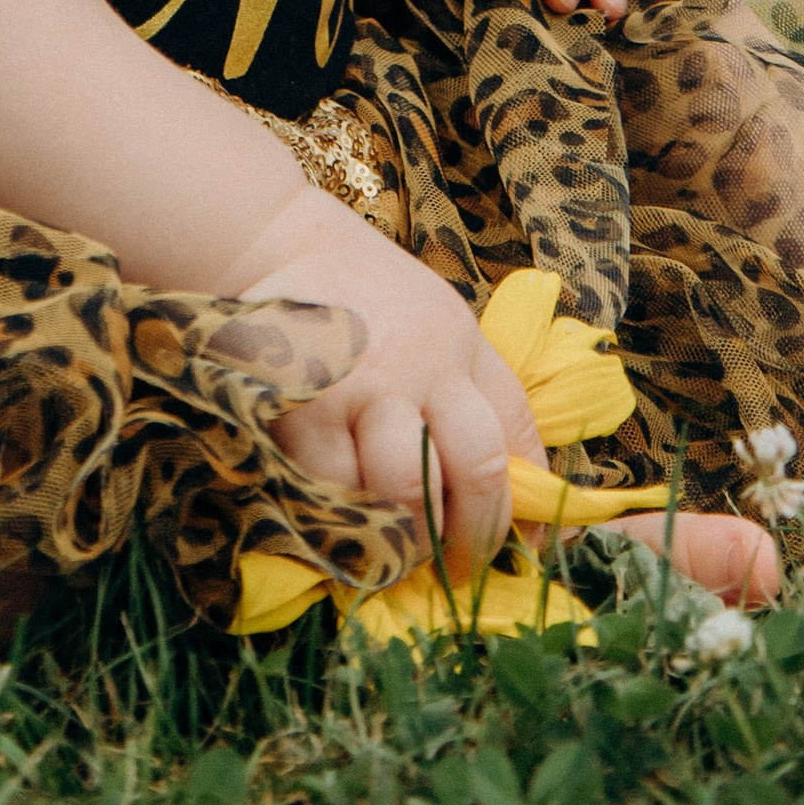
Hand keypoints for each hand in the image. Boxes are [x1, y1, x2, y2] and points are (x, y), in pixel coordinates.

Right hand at [236, 194, 540, 560]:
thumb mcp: (442, 325)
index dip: (516, 509)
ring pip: (404, 494)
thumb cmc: (365, 294)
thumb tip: (532, 505)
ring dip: (407, 537)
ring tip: (396, 546)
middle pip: (473, 471)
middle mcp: (418, 366)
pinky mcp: (299, 408)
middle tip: (454, 563)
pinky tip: (343, 520)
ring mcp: (358, 386)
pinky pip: (333, 494)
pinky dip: (344, 521)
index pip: (511, 439)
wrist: (271, 240)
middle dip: (471, 534)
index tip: (508, 549)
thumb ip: (484, 395)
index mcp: (458, 346)